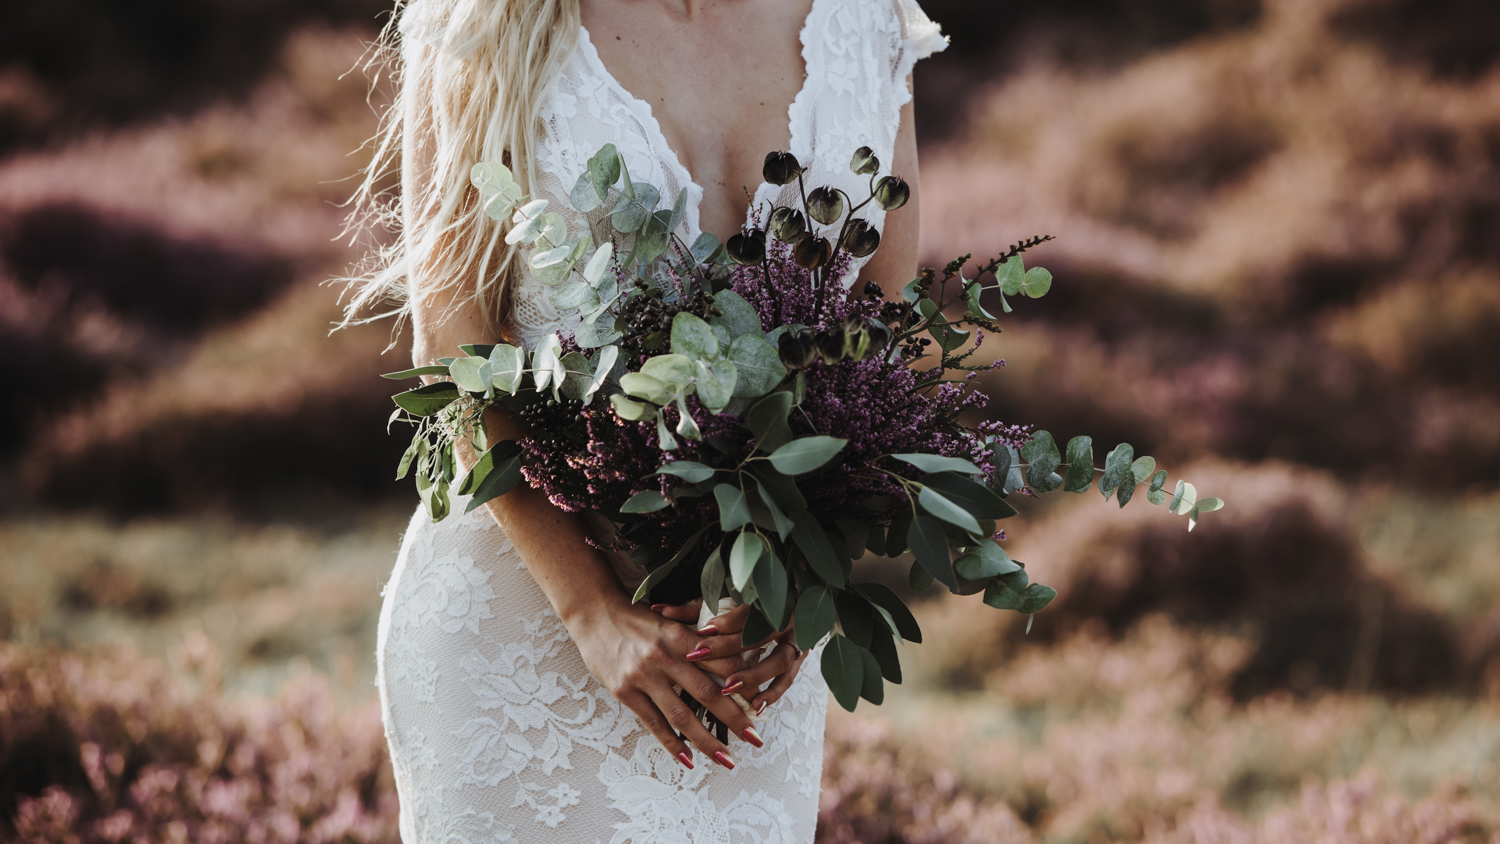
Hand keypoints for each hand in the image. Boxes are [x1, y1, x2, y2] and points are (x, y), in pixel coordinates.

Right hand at [568, 597, 762, 770]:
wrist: (594, 613)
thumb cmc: (636, 616)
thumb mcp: (670, 618)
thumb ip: (696, 633)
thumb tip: (728, 652)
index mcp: (681, 636)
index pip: (721, 664)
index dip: (743, 685)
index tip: (759, 703)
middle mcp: (665, 657)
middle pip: (708, 693)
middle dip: (734, 719)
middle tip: (755, 738)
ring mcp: (643, 676)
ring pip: (681, 715)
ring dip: (706, 740)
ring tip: (725, 759)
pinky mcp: (625, 691)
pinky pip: (653, 723)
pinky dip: (671, 744)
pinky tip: (687, 760)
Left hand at [650, 601, 809, 715]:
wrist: (791, 601)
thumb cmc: (745, 607)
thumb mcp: (719, 605)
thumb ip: (692, 611)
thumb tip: (656, 609)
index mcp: (766, 600)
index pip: (743, 613)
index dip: (723, 626)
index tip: (700, 638)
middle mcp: (785, 618)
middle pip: (758, 635)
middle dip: (730, 649)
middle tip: (702, 660)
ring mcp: (797, 638)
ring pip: (780, 659)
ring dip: (755, 675)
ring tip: (730, 689)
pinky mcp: (800, 656)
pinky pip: (790, 678)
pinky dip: (774, 692)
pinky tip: (756, 705)